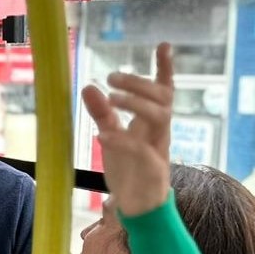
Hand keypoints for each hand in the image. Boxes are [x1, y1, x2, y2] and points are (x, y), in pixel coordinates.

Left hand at [80, 43, 173, 216]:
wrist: (139, 209)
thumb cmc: (130, 171)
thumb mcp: (112, 137)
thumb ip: (103, 114)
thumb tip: (89, 86)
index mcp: (153, 124)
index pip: (164, 91)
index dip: (165, 68)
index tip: (163, 44)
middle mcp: (160, 133)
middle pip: (162, 98)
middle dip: (139, 83)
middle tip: (111, 76)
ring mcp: (159, 150)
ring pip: (160, 117)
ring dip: (136, 103)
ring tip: (112, 96)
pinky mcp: (152, 170)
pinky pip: (141, 150)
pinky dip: (122, 140)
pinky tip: (102, 134)